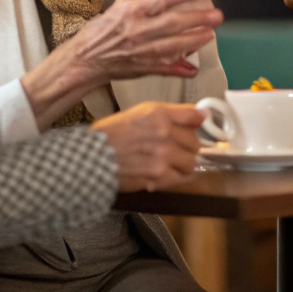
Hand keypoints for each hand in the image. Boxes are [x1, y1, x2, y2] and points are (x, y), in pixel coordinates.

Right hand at [22, 0, 222, 129]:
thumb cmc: (98, 33)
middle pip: (170, 23)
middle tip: (217, 15)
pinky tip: (193, 69)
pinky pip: (163, 69)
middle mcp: (136, 31)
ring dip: (192, 41)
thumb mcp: (114, 7)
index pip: (158, 0)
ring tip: (210, 35)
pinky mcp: (140, 68)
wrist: (81, 62)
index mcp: (130, 12)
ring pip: (171, 46)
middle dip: (196, 19)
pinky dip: (178, 69)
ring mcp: (139, 51)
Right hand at [90, 101, 204, 191]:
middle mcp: (163, 132)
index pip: (194, 116)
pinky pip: (181, 178)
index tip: (198, 126)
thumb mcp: (140, 113)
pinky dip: (176, 177)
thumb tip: (202, 114)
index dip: (197, 123)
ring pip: (192, 162)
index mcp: (158, 113)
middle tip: (176, 147)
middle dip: (188, 146)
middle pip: (195, 141)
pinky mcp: (158, 177)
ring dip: (184, 163)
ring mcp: (162, 156)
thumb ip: (171, 113)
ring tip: (170, 162)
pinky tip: (165, 173)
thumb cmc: (111, 134)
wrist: (90, 159)